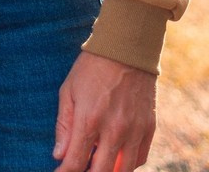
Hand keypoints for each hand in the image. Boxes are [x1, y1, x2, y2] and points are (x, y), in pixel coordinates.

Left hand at [53, 52, 155, 171]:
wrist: (126, 48)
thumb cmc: (91, 68)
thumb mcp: (69, 90)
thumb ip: (64, 125)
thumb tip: (59, 155)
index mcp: (90, 119)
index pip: (76, 162)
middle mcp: (114, 130)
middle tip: (80, 167)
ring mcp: (135, 130)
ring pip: (124, 171)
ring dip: (109, 171)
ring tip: (97, 164)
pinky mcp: (149, 128)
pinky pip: (140, 159)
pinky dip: (127, 165)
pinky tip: (116, 159)